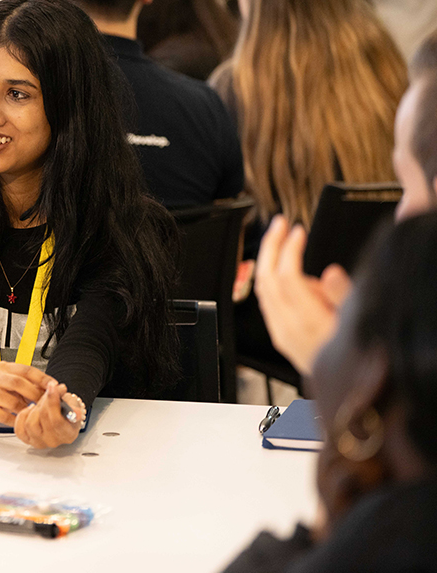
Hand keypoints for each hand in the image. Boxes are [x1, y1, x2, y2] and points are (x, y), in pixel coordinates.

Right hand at [0, 362, 54, 426]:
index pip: (26, 370)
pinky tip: (20, 420)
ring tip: (32, 414)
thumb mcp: (14, 385)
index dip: (42, 378)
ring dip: (25, 410)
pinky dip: (15, 420)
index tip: (55, 387)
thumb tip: (57, 389)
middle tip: (46, 403)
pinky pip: (4, 416)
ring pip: (12, 402)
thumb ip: (31, 385)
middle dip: (35, 394)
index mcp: (4, 368)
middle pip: (18, 383)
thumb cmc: (0, 394)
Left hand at [13, 381, 83, 448]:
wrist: (60, 416)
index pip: (57, 421)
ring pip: (30, 424)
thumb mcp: (73, 404)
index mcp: (68, 434)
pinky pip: (19, 429)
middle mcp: (54, 441)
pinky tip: (29, 410)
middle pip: (43, 419)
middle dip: (44, 400)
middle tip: (48, 390)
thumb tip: (75, 413)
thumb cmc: (67, 410)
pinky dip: (22, 417)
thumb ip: (73, 406)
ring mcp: (40, 442)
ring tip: (39, 403)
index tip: (52, 387)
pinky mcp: (28, 440)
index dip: (53, 402)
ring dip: (33, 409)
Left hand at [254, 216, 352, 374]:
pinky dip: (271, 281)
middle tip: (278, 223)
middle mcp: (288, 330)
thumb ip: (344, 299)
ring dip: (270, 261)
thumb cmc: (361, 362)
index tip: (297, 230)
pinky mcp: (280, 338)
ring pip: (262, 291)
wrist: (353, 400)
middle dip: (270, 247)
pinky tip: (288, 273)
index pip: (287, 278)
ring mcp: (281, 335)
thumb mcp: (361, 325)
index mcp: (309, 324)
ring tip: (292, 247)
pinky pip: (267, 303)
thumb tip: (330, 273)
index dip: (288, 250)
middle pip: (267, 280)